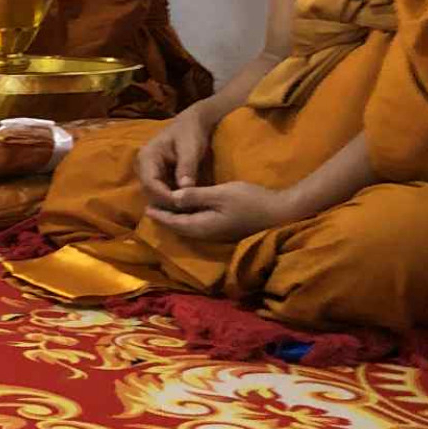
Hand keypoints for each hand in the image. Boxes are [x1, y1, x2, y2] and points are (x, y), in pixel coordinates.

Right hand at [134, 111, 211, 205]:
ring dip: (169, 203)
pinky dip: (172, 198)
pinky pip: (161, 192)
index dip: (164, 196)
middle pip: (150, 192)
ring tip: (187, 208)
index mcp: (147, 157)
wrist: (193, 124)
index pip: (150, 183)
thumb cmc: (191, 133)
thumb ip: (187, 167)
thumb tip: (185, 188)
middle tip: (187, 210)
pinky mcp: (157, 177)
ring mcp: (149, 172)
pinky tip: (186, 203)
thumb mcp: (191, 148)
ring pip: (154, 194)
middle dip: (167, 202)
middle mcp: (144, 166)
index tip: (182, 203)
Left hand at [146, 180, 298, 242]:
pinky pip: (199, 225)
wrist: (281, 212)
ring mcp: (216, 234)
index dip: (160, 215)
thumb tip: (172, 198)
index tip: (146, 208)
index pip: (174, 223)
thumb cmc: (250, 201)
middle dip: (165, 219)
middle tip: (151, 208)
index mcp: (202, 226)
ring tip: (165, 209)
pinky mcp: (224, 230)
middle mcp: (206, 234)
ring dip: (176, 219)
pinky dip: (189, 218)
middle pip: (179, 227)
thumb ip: (196, 196)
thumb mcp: (220, 194)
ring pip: (189, 228)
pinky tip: (188, 210)